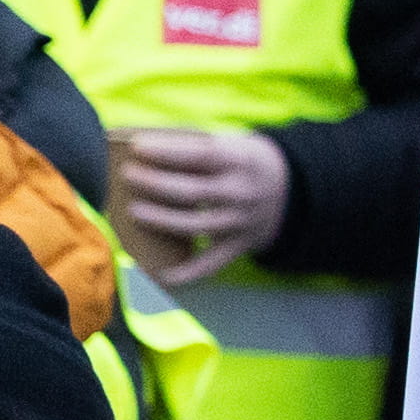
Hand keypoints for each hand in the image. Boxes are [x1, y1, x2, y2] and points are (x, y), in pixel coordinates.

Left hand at [105, 128, 290, 285]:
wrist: (291, 191)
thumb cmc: (245, 162)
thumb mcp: (233, 144)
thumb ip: (195, 147)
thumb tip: (141, 149)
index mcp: (240, 161)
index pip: (200, 155)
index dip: (167, 151)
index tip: (137, 147)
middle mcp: (242, 193)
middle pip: (193, 192)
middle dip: (156, 184)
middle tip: (128, 176)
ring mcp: (240, 222)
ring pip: (195, 226)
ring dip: (161, 220)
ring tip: (133, 211)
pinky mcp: (237, 246)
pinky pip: (210, 264)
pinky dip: (185, 273)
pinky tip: (160, 274)